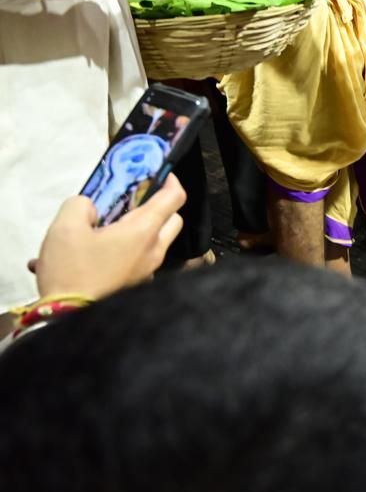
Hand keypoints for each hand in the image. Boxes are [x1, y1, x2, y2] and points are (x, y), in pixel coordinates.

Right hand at [33, 175, 185, 299]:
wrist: (65, 318)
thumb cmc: (71, 272)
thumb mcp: (65, 227)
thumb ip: (80, 204)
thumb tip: (89, 206)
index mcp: (143, 232)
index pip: (174, 197)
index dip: (170, 180)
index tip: (159, 172)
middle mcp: (152, 251)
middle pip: (170, 220)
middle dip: (154, 206)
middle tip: (127, 201)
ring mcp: (145, 271)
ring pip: (151, 241)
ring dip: (130, 231)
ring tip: (93, 231)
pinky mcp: (133, 285)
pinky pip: (131, 262)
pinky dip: (113, 254)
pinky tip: (79, 257)